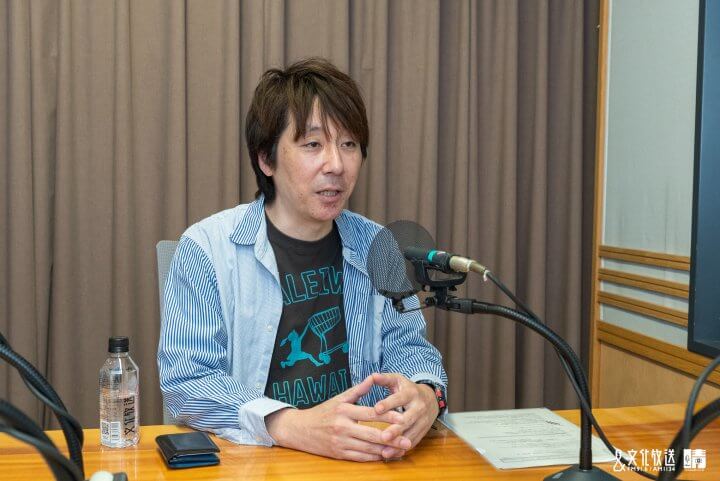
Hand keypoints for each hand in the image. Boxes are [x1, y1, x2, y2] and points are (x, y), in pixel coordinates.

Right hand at [266, 375, 411, 461]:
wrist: (300, 430)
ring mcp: (341, 442)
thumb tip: (373, 377)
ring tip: (401, 450)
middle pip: (372, 434)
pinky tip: (385, 456)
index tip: (403, 418)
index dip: (388, 416)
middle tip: (408, 441)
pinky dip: (374, 458)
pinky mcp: (339, 454)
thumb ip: (358, 390)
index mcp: (344, 411)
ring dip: (386, 450)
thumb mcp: (339, 398)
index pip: (371, 414)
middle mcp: (343, 427)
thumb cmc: (323, 412)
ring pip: (368, 448)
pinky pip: (360, 458)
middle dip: (392, 439)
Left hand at [372, 373, 438, 456]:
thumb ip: (384, 379)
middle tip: (383, 436)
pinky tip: (391, 454)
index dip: (388, 403)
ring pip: (411, 433)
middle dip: (396, 429)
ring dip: (398, 443)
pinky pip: (413, 441)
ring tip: (384, 451)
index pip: (399, 398)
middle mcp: (419, 407)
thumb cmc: (407, 389)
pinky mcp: (423, 431)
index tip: (376, 409)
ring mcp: (423, 420)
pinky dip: (402, 448)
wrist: (431, 398)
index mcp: (411, 393)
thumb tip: (372, 375)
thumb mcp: (397, 380)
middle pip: (407, 419)